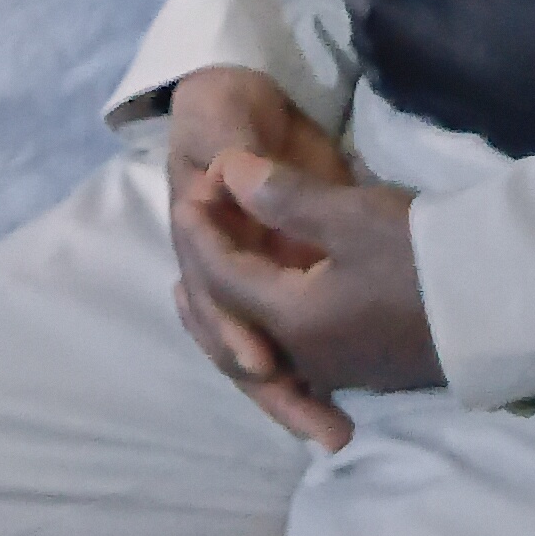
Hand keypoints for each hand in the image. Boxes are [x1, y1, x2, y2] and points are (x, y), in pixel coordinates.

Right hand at [160, 72, 362, 442]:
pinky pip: (289, 343)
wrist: (237, 101)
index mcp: (197, 235)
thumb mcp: (225, 111)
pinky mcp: (283, 284)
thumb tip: (230, 173)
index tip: (263, 362)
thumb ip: (232, 145)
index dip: (234, 329)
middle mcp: (216, 271)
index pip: (212, 293)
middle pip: (236, 342)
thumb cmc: (226, 106)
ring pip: (262, 353)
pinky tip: (337, 410)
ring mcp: (251, 283)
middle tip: (318, 428)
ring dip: (291, 396)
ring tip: (334, 435)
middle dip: (273, 389)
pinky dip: (307, 377)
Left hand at [170, 141, 438, 454]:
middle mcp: (301, 356)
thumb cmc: (422, 257)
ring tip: (213, 277)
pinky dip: (267, 322)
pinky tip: (278, 303)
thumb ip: (283, 196)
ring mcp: (335, 369)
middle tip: (192, 234)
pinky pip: (293, 351)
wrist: (498, 308)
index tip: (193, 189)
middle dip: (205, 275)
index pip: (223, 275)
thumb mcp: (351, 216)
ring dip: (232, 304)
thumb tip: (227, 170)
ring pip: (260, 339)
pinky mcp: (365, 368)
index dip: (204, 229)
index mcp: (290, 319)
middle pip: (232, 318)